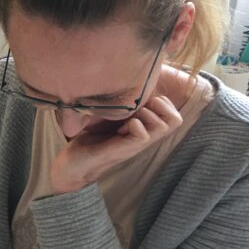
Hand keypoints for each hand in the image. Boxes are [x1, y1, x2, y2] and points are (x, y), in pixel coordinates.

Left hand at [49, 95, 183, 194]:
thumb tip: (123, 83)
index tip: (139, 103)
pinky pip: (143, 136)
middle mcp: (144, 137)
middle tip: (137, 109)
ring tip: (128, 119)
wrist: (72, 164)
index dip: (162, 102)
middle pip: (176, 120)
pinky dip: (134, 126)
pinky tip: (120, 129)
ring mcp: (135, 145)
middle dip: (159, 106)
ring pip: (163, 126)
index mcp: (144, 129)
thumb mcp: (109, 118)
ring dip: (146, 115)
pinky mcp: (123, 150)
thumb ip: (121, 106)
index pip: (173, 114)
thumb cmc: (89, 140)